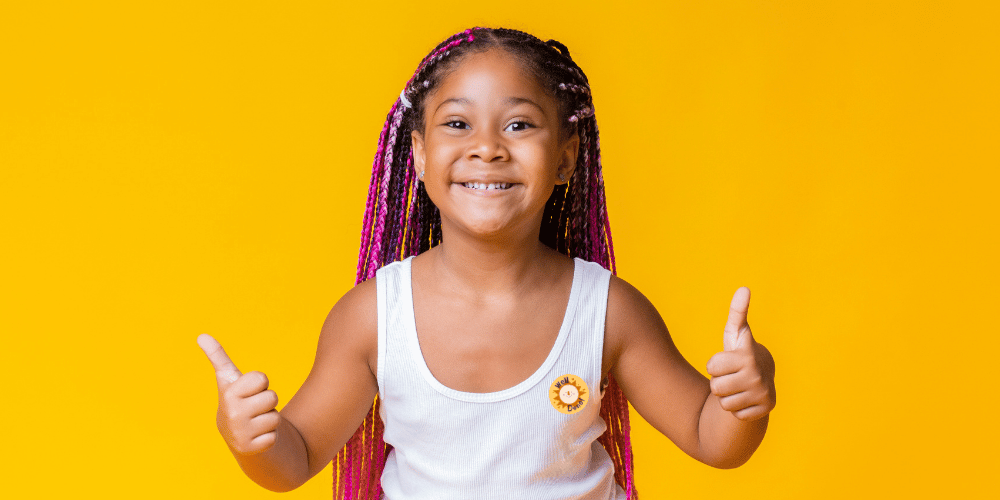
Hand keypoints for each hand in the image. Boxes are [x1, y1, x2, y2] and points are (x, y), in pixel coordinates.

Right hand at [197, 333, 280, 454]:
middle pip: (272, 397)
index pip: (261, 378)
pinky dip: (271, 437)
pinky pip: (275, 436)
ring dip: (270, 420)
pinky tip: (259, 438)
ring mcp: (241, 433)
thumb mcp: (229, 380)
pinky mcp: (253, 449)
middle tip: (255, 409)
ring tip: (257, 423)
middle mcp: (232, 414)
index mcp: (229, 394)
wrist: (239, 439)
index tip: (250, 391)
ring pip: (276, 417)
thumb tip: (201, 335)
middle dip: (268, 402)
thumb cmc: (238, 403)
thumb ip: (218, 358)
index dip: (260, 383)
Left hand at [706, 287, 775, 420]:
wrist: (763, 379)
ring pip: (723, 403)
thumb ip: (737, 312)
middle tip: (733, 376)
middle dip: (719, 382)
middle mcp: (758, 375)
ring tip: (738, 387)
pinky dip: (738, 409)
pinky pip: (734, 414)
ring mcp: (763, 394)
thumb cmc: (741, 354)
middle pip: (715, 388)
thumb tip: (744, 288)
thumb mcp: (736, 333)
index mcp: (748, 355)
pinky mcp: (764, 410)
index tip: (729, 360)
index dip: (715, 364)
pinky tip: (746, 399)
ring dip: (727, 396)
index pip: (711, 366)